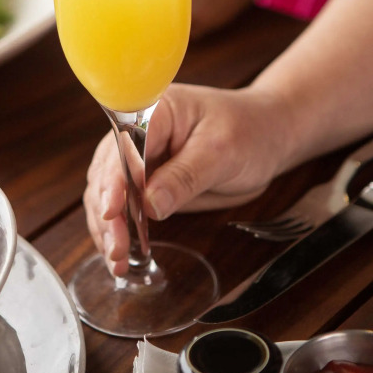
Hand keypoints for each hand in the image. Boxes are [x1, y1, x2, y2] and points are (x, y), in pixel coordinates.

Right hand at [83, 83, 293, 275]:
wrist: (266, 137)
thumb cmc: (248, 131)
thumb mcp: (222, 152)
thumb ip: (185, 176)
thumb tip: (149, 205)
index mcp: (153, 111)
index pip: (124, 148)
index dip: (114, 181)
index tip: (112, 212)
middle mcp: (137, 134)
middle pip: (107, 174)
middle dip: (107, 214)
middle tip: (117, 248)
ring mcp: (138, 160)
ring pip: (106, 194)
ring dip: (107, 228)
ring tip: (117, 261)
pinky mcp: (144, 183)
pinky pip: (123, 207)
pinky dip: (119, 231)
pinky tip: (120, 255)